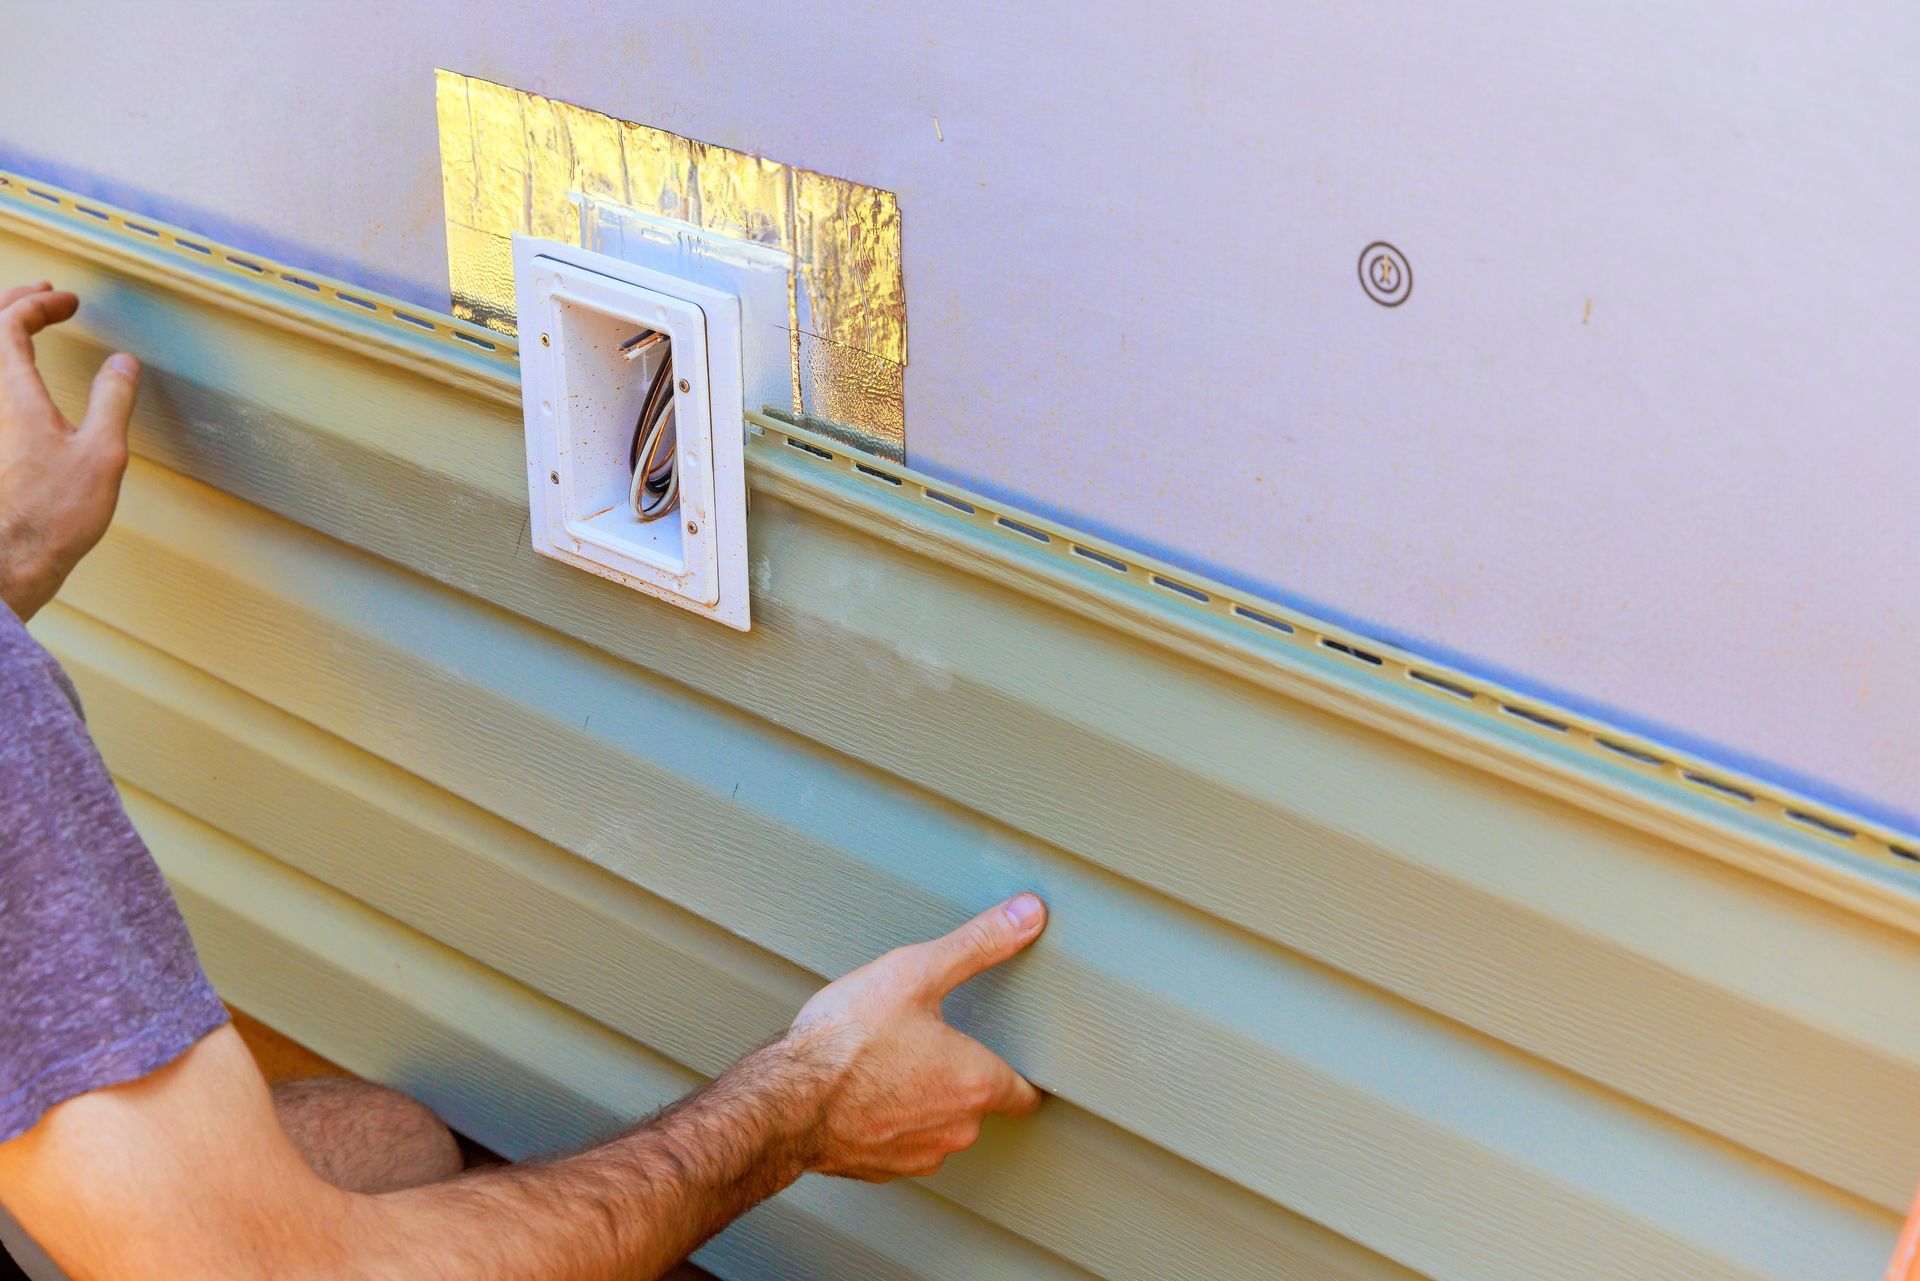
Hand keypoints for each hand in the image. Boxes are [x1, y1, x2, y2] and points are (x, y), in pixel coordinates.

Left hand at [0, 282, 139, 620]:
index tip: (68, 302)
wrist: (8, 562)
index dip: (38, 305)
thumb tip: (122, 364)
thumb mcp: (101, 453)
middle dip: (13, 306)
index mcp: (10, 392)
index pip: (9, 324)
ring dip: (2, 334)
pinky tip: (17, 381)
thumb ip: (112, 400)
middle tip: (42, 298)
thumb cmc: (50, 515)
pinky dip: (1, 367)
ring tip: (25, 326)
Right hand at [783, 893, 1047, 1180]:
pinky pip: (900, 1143)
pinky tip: (863, 1092)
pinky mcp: (880, 1170)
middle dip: (958, 1075)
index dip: (1019, 1073)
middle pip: (978, 1104)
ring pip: (938, 1125)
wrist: (782, 1102)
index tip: (1005, 1054)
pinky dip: (888, 1120)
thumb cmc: (846, 1039)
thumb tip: (1029, 912)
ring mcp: (918, 1155)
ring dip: (923, 1100)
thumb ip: (978, 944)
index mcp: (976, 1082)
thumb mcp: (915, 973)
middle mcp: (957, 1129)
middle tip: (926, 1041)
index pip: (1024, 1093)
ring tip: (889, 1063)